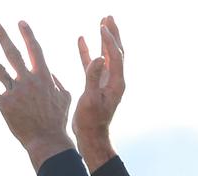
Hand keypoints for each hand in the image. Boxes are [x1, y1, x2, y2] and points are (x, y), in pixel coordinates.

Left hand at [0, 21, 73, 170]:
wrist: (47, 140)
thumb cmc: (57, 120)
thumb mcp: (64, 97)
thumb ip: (57, 82)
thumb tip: (51, 72)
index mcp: (44, 77)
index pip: (35, 50)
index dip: (27, 35)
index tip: (20, 23)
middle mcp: (28, 81)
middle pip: (13, 54)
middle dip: (3, 37)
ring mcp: (15, 92)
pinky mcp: (4, 104)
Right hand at [72, 16, 124, 137]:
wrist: (91, 136)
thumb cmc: (91, 121)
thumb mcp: (91, 99)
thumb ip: (93, 78)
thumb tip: (100, 57)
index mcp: (116, 83)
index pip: (115, 56)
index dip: (109, 40)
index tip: (102, 26)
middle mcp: (114, 80)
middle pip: (116, 51)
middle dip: (113, 34)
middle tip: (109, 16)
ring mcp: (105, 81)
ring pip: (106, 55)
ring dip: (104, 39)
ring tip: (101, 22)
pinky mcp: (96, 84)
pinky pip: (92, 64)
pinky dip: (88, 51)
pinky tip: (82, 39)